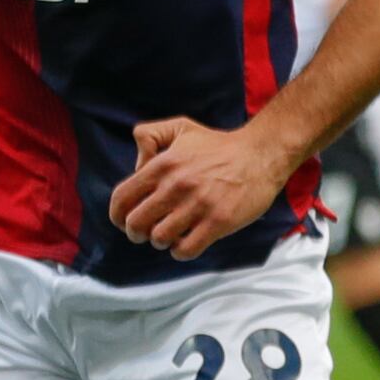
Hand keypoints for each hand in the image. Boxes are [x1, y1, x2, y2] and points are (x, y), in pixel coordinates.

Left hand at [110, 117, 299, 259]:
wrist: (261, 154)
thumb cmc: (220, 145)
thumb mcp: (181, 128)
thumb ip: (149, 135)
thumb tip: (136, 164)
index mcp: (163, 165)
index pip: (122, 198)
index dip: (117, 215)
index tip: (124, 221)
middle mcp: (176, 185)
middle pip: (137, 223)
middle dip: (136, 233)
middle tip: (146, 232)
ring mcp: (198, 205)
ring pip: (160, 238)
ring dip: (161, 242)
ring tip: (170, 236)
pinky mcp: (218, 222)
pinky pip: (186, 248)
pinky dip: (181, 251)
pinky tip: (187, 242)